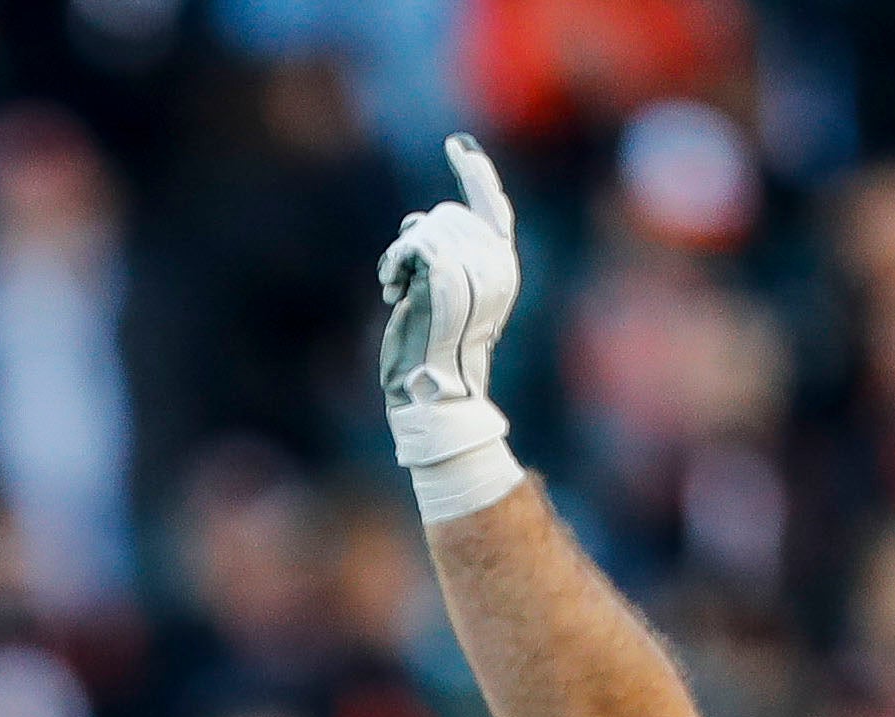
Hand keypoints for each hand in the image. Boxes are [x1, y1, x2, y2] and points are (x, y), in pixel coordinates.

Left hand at [378, 134, 524, 521]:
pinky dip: (393, 263)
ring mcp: (474, 269)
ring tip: (397, 291)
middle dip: (417, 240)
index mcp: (503, 270)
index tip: (458, 145)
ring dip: (401, 257)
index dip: (475, 174)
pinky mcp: (446, 274)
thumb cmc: (432, 352)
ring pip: (426, 226)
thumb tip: (416, 220)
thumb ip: (441, 255)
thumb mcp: (443, 296)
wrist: (433, 394)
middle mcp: (497, 265)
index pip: (493, 209)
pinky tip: (391, 292)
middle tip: (404, 281)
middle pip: (447, 214)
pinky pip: (412, 242)